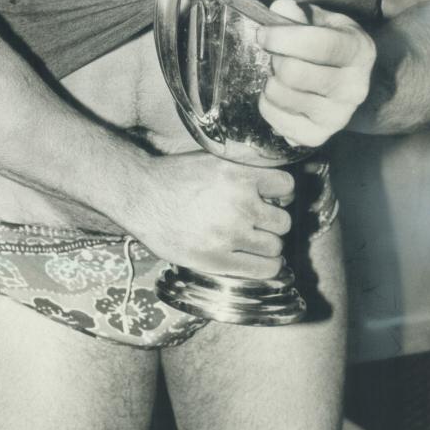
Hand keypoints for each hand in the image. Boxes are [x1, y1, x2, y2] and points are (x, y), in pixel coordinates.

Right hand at [129, 151, 293, 279]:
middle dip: (273, 221)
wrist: (143, 197)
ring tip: (254, 241)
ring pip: (276, 246)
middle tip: (259, 222)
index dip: (280, 193)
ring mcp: (230, 234)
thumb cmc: (176, 177)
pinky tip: (258, 260)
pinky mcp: (218, 259)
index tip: (272, 197)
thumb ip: (244, 170)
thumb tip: (274, 186)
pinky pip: (263, 269)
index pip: (287, 186)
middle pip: (283, 220)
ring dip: (268, 244)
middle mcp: (239, 203)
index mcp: (239, 174)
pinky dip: (267, 266)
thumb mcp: (213, 160)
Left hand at [257, 0, 376, 147]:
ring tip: (278, 76)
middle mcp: (355, 88)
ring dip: (269, 82)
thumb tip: (280, 9)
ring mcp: (339, 117)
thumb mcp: (322, 20)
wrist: (349, 81)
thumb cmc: (331, 44)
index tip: (263, 34)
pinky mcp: (319, 137)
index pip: (319, 45)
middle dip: (275, 60)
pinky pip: (276, 121)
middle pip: (294, 72)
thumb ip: (300, 13)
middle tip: (276, 56)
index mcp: (359, 51)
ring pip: (282, 96)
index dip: (283, 37)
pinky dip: (267, 105)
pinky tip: (278, 96)